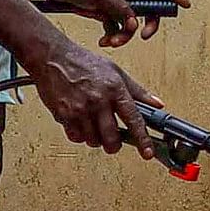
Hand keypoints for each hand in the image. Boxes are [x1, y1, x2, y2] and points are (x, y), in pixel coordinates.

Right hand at [25, 39, 159, 158]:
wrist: (52, 56)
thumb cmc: (83, 62)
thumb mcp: (116, 71)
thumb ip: (137, 91)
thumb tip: (157, 104)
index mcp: (115, 90)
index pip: (134, 120)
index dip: (142, 140)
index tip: (147, 153)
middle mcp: (99, 101)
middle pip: (111, 138)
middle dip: (114, 145)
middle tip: (114, 143)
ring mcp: (80, 109)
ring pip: (93, 140)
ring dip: (96, 140)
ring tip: (95, 128)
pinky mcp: (63, 115)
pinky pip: (76, 137)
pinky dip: (80, 136)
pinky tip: (81, 125)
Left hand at [38, 0, 191, 47]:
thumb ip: (119, 9)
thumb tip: (135, 24)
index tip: (185, 5)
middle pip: (148, 10)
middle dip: (148, 25)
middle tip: (143, 36)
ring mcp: (114, 4)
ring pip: (130, 24)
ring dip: (123, 36)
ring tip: (110, 42)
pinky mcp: (103, 12)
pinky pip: (115, 28)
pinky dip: (111, 36)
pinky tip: (102, 41)